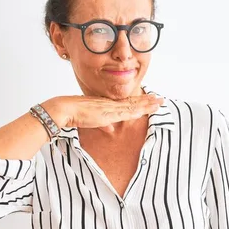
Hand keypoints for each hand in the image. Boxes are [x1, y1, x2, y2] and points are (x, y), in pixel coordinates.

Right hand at [43, 93, 163, 132]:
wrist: (67, 109)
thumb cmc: (76, 114)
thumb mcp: (93, 121)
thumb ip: (103, 124)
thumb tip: (110, 128)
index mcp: (109, 104)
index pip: (129, 102)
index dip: (141, 101)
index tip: (151, 100)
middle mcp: (112, 104)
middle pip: (134, 102)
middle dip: (148, 101)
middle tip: (161, 99)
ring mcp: (112, 107)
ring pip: (134, 106)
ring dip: (147, 104)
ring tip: (159, 102)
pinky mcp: (109, 113)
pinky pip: (127, 112)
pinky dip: (138, 111)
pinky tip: (147, 110)